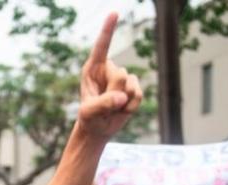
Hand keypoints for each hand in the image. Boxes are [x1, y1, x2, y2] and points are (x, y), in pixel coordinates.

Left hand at [77, 13, 141, 140]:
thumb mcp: (88, 112)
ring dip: (121, 102)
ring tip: (111, 108)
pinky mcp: (133, 88)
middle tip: (104, 104)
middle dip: (113, 93)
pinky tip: (121, 110)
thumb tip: (121, 96)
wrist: (98, 128)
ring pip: (131, 86)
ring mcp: (123, 78)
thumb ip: (102, 104)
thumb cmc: (89, 118)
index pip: (102, 46)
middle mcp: (108, 69)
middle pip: (120, 75)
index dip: (108, 30)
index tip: (114, 13)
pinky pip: (139, 96)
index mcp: (92, 68)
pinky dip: (130, 107)